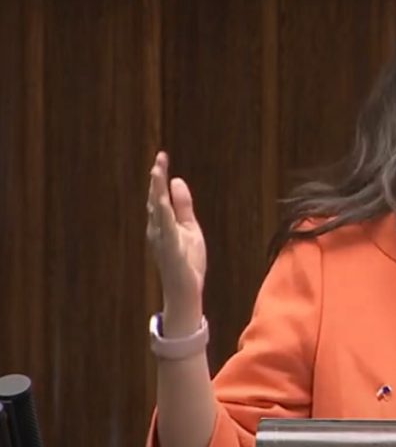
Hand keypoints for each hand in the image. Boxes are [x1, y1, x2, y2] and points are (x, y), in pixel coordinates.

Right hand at [146, 151, 206, 327]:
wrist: (185, 290)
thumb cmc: (186, 260)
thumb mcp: (189, 227)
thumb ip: (183, 205)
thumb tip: (176, 180)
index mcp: (162, 223)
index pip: (160, 195)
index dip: (160, 176)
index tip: (161, 156)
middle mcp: (158, 229)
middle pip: (156, 199)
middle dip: (157, 180)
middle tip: (158, 160)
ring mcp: (163, 240)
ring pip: (158, 212)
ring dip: (157, 192)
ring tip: (157, 173)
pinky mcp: (171, 252)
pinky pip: (167, 231)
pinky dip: (165, 216)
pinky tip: (163, 203)